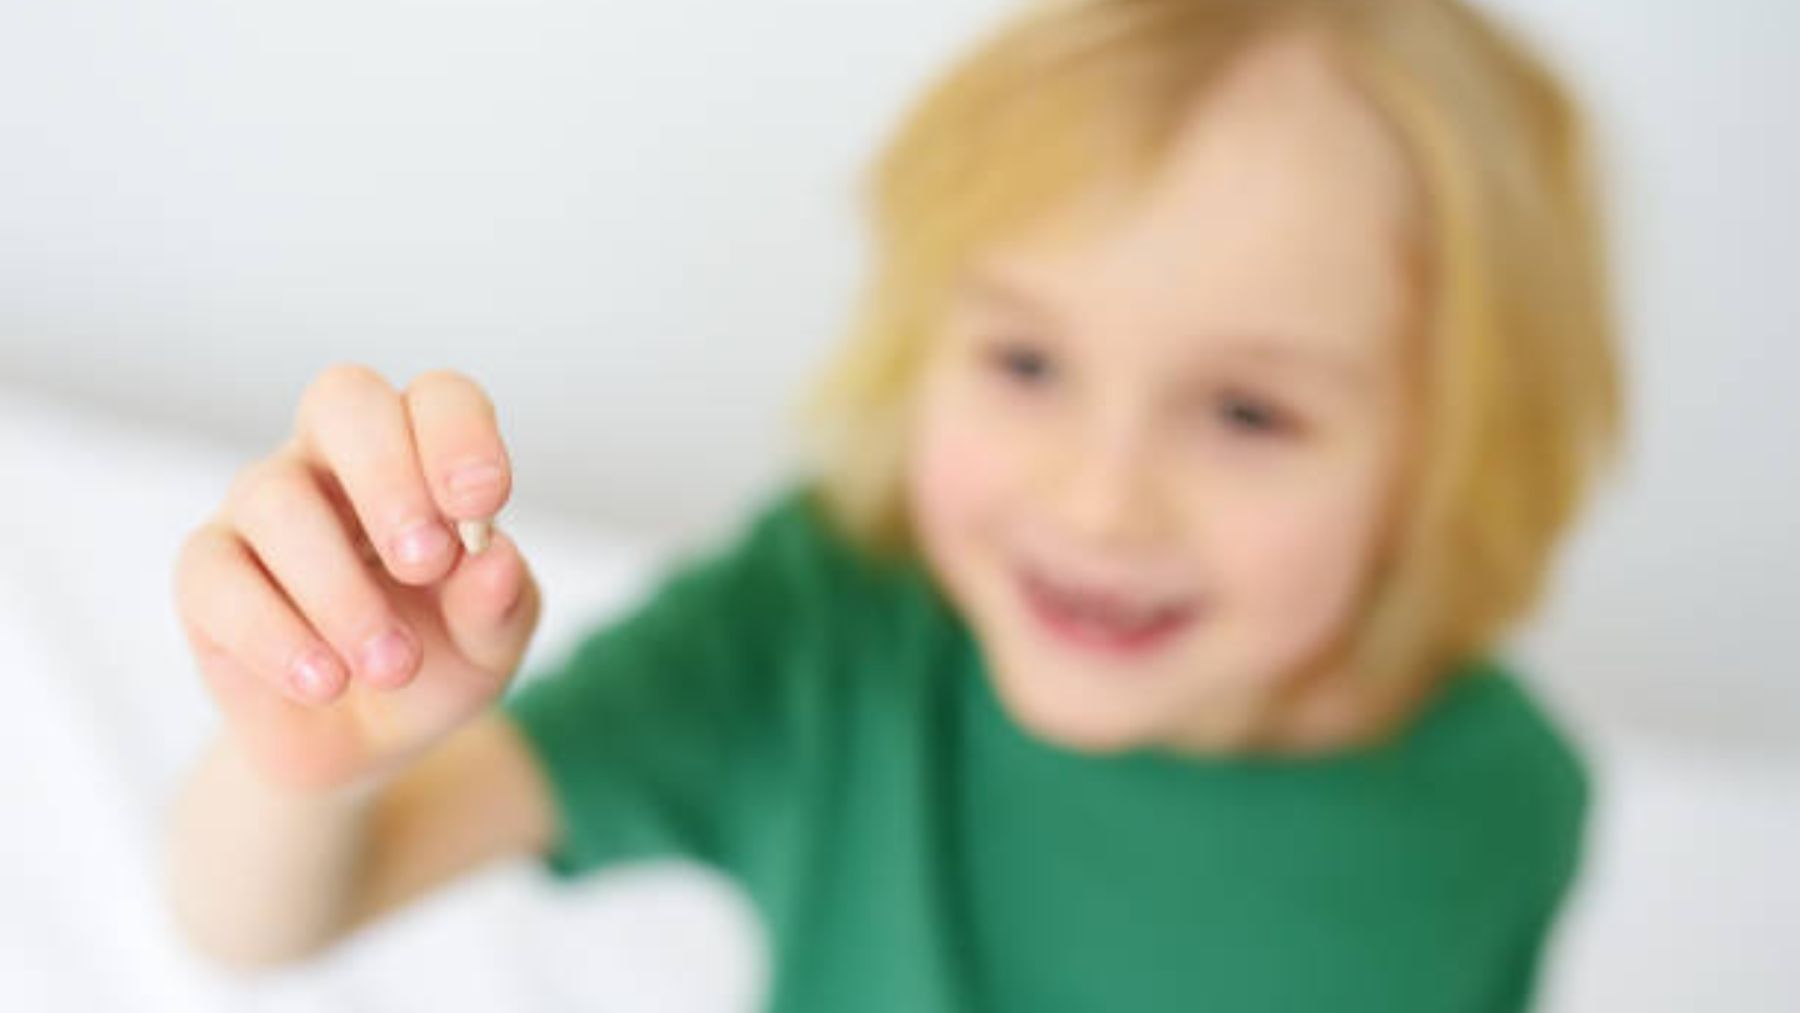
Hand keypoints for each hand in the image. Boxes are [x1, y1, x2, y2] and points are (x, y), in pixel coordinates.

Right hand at [173, 365, 540, 792]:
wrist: (366, 743)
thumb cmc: (437, 661)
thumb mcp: (490, 644)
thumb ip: (499, 603)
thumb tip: (496, 561)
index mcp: (419, 455)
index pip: (437, 398)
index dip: (459, 435)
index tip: (484, 502)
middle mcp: (333, 461)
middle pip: (343, 401)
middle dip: (388, 475)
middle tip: (426, 562)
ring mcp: (260, 510)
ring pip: (277, 500)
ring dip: (341, 588)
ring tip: (392, 665)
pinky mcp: (206, 575)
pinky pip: (218, 579)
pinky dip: (277, 635)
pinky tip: (326, 683)